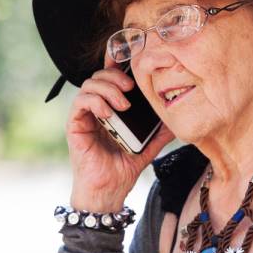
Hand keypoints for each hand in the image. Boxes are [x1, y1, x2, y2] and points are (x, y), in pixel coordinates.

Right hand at [66, 62, 175, 211]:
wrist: (108, 191)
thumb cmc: (123, 169)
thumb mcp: (148, 146)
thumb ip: (160, 132)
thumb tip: (177, 120)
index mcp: (111, 108)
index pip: (110, 78)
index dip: (117, 65)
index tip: (131, 61)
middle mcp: (95, 109)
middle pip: (99, 76)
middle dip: (115, 75)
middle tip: (132, 87)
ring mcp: (84, 116)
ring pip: (88, 85)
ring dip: (107, 88)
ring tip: (123, 104)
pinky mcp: (75, 126)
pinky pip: (79, 103)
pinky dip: (94, 102)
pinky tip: (108, 112)